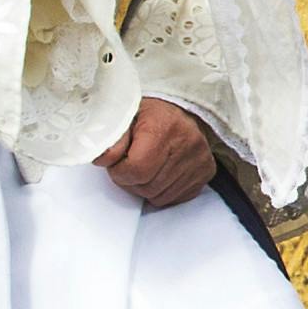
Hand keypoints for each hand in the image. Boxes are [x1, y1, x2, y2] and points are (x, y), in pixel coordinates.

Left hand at [94, 96, 217, 208]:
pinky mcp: (206, 173)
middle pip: (147, 186)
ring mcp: (199, 160)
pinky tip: (160, 172)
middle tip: (129, 165)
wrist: (182, 110)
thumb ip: (112, 138)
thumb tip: (102, 159)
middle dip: (131, 181)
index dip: (120, 172)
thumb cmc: (150, 115)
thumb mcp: (125, 116)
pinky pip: (174, 198)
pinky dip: (162, 191)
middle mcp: (187, 143)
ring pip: (160, 196)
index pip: (137, 169)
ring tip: (145, 167)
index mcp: (163, 126)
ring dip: (145, 188)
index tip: (118, 163)